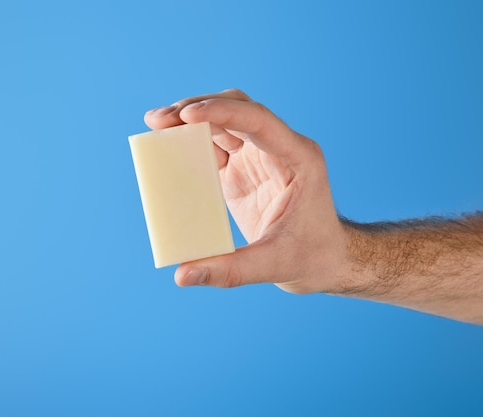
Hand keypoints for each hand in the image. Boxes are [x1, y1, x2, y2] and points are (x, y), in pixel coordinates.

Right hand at [144, 89, 350, 293]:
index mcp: (298, 158)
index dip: (221, 112)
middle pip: (237, 109)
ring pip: (224, 121)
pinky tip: (170, 148)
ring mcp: (262, 156)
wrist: (326, 259)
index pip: (258, 120)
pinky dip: (193, 142)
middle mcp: (280, 148)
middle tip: (159, 119)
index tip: (186, 114)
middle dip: (197, 107)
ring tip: (157, 126)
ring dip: (190, 119)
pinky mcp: (245, 169)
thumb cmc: (311, 257)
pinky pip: (216, 145)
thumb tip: (182, 275)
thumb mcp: (273, 266)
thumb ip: (229, 270)